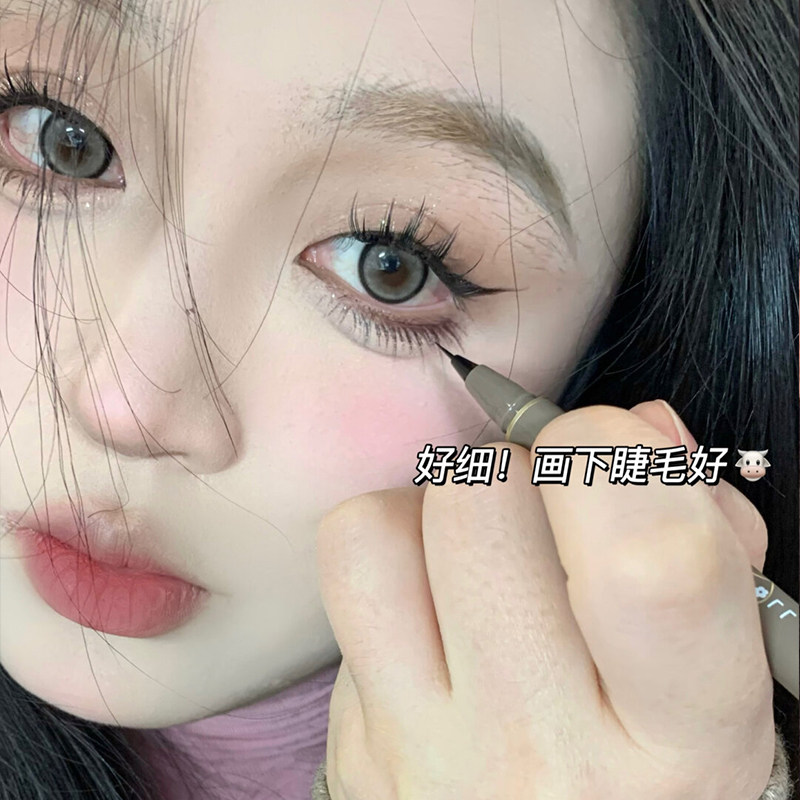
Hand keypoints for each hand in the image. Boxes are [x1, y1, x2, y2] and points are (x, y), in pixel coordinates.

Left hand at [316, 401, 775, 798]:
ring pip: (372, 532)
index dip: (612, 455)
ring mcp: (425, 756)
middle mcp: (539, 754)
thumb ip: (701, 536)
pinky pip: (344, 591)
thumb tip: (635, 426)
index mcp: (677, 740)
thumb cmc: (652, 756)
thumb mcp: (716, 672)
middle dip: (513, 469)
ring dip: (425, 509)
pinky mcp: (354, 750)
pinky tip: (432, 613)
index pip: (642, 562)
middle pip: (478, 506)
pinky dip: (389, 566)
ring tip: (469, 551)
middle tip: (538, 509)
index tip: (601, 448)